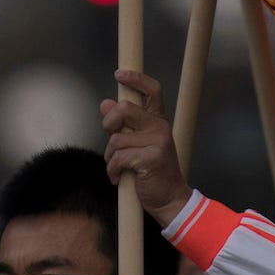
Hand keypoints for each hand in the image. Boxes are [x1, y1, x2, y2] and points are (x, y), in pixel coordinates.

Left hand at [102, 69, 191, 226]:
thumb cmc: (152, 172)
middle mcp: (160, 127)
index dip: (135, 78)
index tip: (119, 74)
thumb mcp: (138, 144)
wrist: (170, 199)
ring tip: (117, 167)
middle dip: (109, 124)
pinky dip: (112, 170)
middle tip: (111, 138)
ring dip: (110, 156)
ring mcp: (157, 142)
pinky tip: (118, 178)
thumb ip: (122, 125)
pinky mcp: (150, 158)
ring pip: (117, 139)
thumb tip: (105, 103)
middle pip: (124, 109)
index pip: (152, 90)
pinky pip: (118, 157)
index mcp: (158, 121)